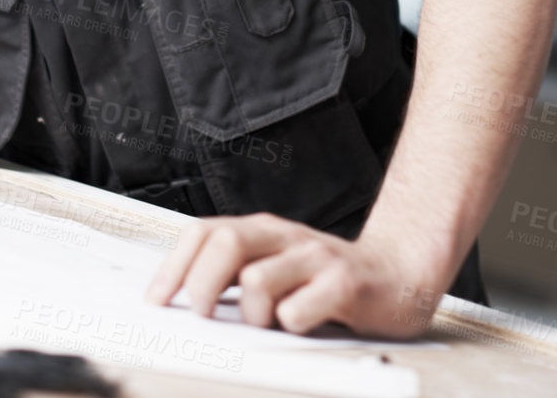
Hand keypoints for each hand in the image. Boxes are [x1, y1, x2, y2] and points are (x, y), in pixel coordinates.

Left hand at [142, 213, 448, 337]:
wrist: (400, 272)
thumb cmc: (327, 277)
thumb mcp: (277, 265)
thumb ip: (237, 275)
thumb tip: (182, 301)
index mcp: (262, 231)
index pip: (203, 233)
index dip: (173, 266)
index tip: (156, 300)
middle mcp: (285, 237)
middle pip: (225, 243)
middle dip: (200, 284)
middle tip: (202, 315)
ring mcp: (315, 257)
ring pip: (257, 279)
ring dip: (250, 312)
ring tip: (266, 323)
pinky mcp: (344, 283)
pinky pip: (300, 309)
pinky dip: (290, 324)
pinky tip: (302, 325)